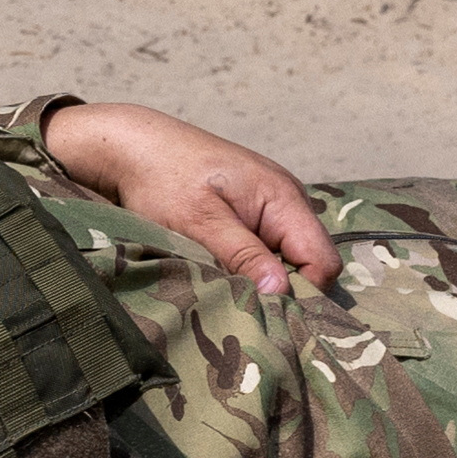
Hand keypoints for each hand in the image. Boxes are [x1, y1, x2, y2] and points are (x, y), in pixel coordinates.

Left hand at [37, 100, 338, 299]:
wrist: (134, 145)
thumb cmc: (163, 179)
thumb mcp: (199, 222)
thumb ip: (243, 255)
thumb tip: (282, 291)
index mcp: (283, 197)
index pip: (322, 260)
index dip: (303, 292)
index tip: (266, 312)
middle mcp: (289, 198)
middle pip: (312, 260)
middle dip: (286, 289)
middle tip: (246, 309)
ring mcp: (273, 203)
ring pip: (291, 256)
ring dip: (266, 278)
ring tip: (232, 291)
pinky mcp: (254, 209)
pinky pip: (271, 246)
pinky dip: (254, 265)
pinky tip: (227, 272)